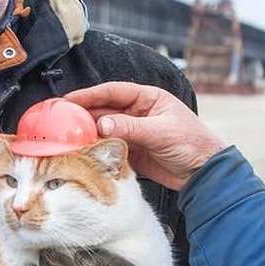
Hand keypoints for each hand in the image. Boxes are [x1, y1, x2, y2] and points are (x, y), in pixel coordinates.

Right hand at [66, 83, 227, 189]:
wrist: (203, 173)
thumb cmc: (192, 143)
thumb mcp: (161, 132)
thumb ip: (131, 127)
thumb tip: (102, 123)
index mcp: (148, 98)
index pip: (113, 92)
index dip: (90, 94)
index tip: (69, 100)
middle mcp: (137, 112)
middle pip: (104, 109)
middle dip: (83, 114)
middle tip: (61, 120)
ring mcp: (133, 132)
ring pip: (104, 129)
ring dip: (88, 134)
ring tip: (68, 138)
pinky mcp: (132, 151)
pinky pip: (109, 147)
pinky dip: (96, 149)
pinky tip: (83, 152)